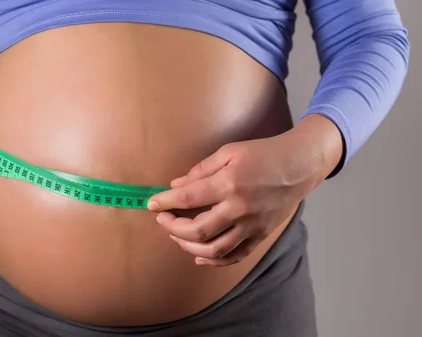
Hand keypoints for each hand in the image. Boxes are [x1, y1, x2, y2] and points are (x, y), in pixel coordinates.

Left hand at [147, 116, 341, 265]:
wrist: (300, 166)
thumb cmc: (263, 153)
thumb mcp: (229, 152)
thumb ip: (201, 170)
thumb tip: (175, 186)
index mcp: (229, 183)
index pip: (188, 199)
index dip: (165, 203)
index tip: (151, 204)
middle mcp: (239, 209)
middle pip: (197, 230)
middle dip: (173, 228)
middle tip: (162, 220)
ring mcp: (251, 226)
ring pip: (214, 250)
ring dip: (189, 247)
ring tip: (177, 237)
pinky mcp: (260, 235)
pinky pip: (234, 256)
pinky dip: (214, 261)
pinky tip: (199, 257)